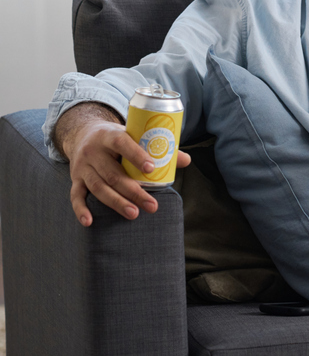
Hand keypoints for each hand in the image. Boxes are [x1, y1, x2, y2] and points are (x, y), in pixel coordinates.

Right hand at [55, 102, 191, 226]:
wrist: (83, 133)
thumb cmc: (117, 138)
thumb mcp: (134, 135)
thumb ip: (157, 147)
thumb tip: (186, 160)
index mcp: (110, 136)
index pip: (122, 144)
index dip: (136, 156)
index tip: (151, 169)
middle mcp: (93, 151)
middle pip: (113, 173)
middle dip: (133, 191)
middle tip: (152, 205)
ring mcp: (82, 166)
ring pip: (98, 187)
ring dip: (116, 202)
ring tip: (134, 213)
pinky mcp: (75, 179)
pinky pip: (75, 196)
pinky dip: (81, 209)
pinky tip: (90, 222)